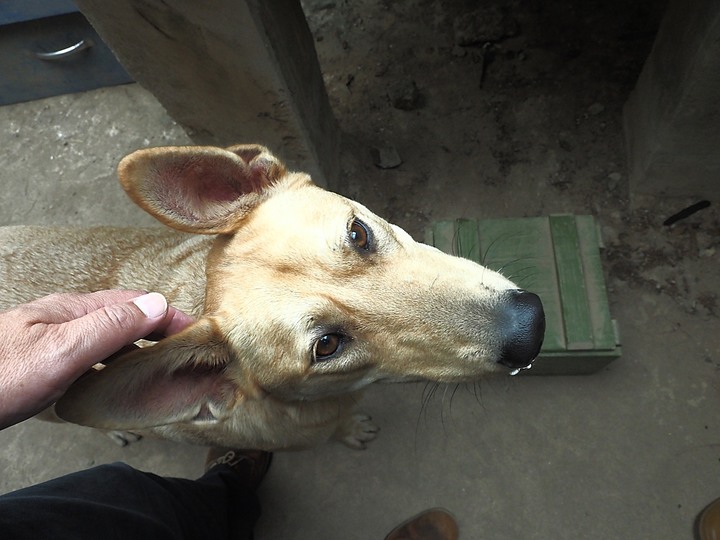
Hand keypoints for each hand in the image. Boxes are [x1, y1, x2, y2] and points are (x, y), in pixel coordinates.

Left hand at [0, 290, 193, 429]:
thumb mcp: (61, 352)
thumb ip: (110, 327)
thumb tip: (157, 304)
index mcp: (72, 310)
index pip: (135, 302)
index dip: (169, 314)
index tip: (198, 332)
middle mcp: (64, 319)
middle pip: (124, 315)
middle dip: (159, 327)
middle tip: (187, 349)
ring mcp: (52, 339)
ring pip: (108, 335)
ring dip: (140, 344)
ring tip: (162, 363)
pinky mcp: (43, 362)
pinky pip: (93, 354)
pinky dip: (117, 360)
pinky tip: (115, 377)